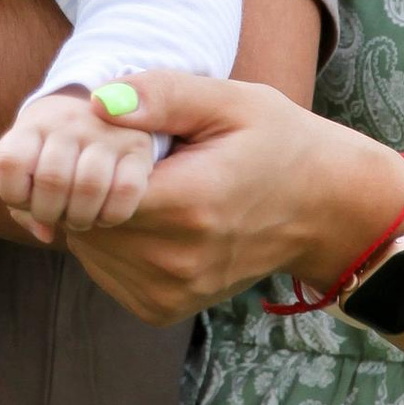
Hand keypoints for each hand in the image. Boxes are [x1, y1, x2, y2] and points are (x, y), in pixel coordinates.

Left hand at [0, 82, 156, 240]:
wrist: (117, 118)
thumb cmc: (56, 154)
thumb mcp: (23, 156)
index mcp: (35, 122)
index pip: (7, 163)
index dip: (13, 193)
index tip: (25, 198)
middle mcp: (70, 120)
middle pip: (48, 182)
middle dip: (50, 212)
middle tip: (58, 214)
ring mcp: (109, 133)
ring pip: (86, 189)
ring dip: (81, 218)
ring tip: (82, 217)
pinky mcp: (141, 151)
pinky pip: (124, 195)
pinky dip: (111, 216)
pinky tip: (107, 214)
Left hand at [45, 70, 403, 328]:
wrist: (322, 208)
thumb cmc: (276, 143)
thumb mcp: (231, 101)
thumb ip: (163, 95)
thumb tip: (100, 101)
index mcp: (188, 205)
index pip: (88, 186)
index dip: (81, 155)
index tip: (101, 132)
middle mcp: (175, 261)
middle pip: (81, 218)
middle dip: (85, 181)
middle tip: (123, 152)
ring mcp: (170, 293)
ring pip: (85, 246)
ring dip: (94, 211)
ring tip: (140, 181)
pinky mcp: (162, 309)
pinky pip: (104, 269)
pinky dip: (109, 240)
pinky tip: (144, 213)